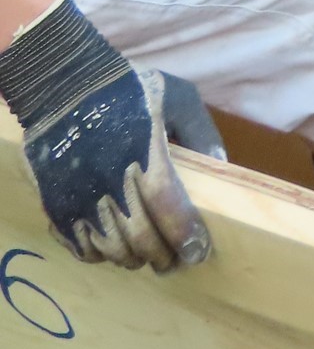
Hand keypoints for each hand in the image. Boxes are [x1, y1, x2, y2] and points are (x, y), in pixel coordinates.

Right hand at [0, 0, 212, 272]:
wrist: (64, 85)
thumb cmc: (129, 88)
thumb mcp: (177, 96)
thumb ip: (201, 131)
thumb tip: (222, 165)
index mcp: (144, 152)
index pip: (168, 206)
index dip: (184, 234)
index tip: (198, 252)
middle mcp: (110, 179)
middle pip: (139, 235)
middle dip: (160, 256)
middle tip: (174, 263)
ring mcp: (79, 194)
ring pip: (108, 246)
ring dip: (130, 259)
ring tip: (146, 259)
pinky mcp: (56, 202)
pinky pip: (77, 243)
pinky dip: (97, 254)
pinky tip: (111, 252)